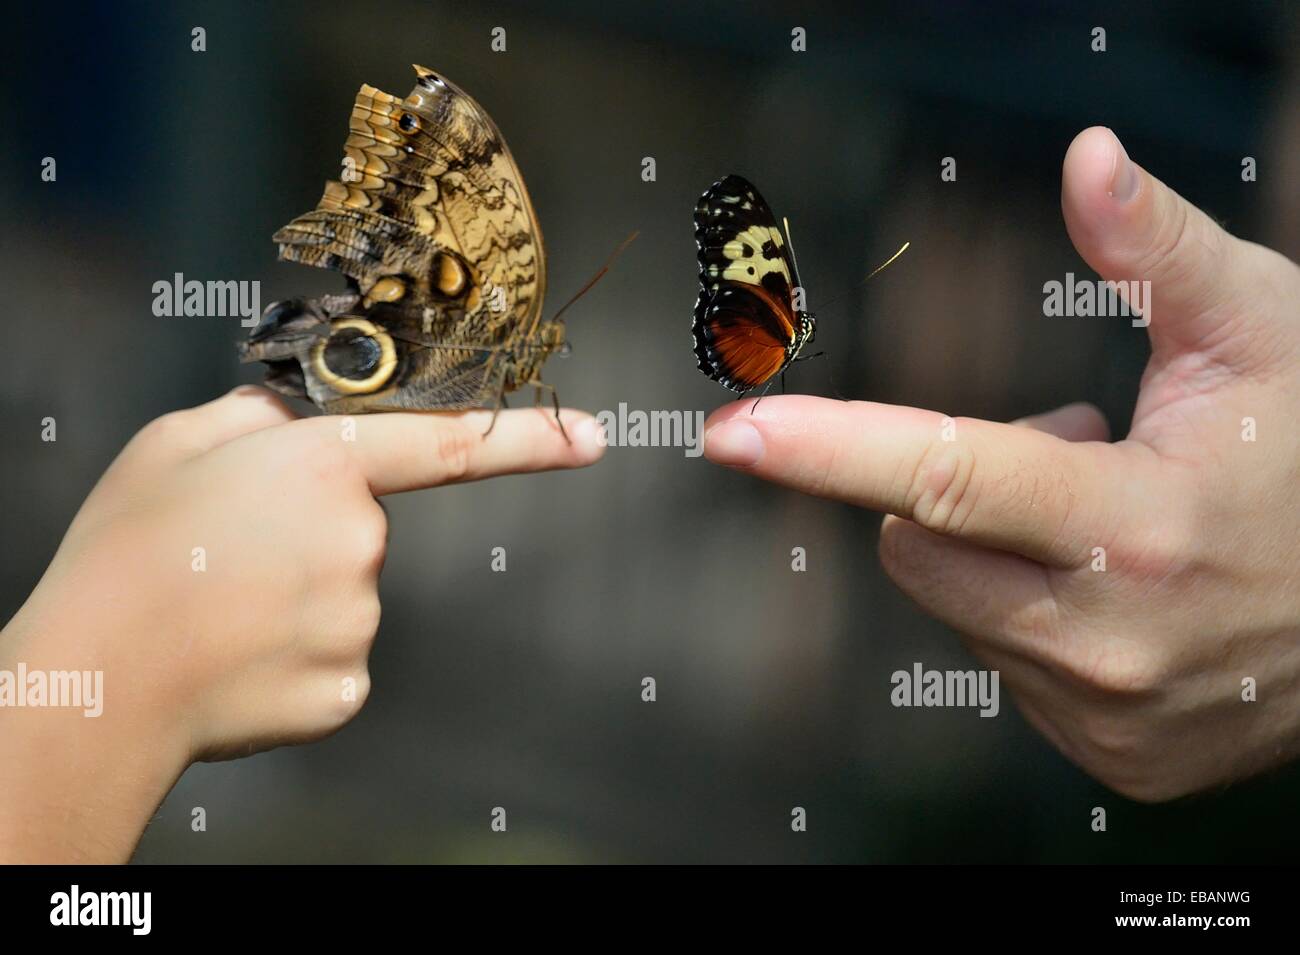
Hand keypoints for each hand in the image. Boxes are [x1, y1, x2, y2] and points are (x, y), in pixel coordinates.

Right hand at [0, 388, 602, 860]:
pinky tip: (239, 656)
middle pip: (363, 530)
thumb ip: (257, 419)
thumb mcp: (178, 443)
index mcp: (325, 467)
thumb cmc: (128, 554)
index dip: (531, 437)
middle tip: (229, 556)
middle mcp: (361, 543)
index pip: (452, 442)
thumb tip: (297, 418)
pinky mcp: (348, 689)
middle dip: (313, 535)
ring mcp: (361, 623)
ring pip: (346, 598)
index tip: (594, 435)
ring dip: (298, 599)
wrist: (97, 680)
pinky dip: (294, 657)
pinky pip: (335, 659)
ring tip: (219, 608)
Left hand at [703, 126, 1299, 801]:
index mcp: (1137, 523)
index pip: (945, 478)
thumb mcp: (1261, 332)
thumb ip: (1158, 247)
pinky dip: (1033, 615)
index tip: (733, 435)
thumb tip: (1085, 155)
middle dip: (949, 488)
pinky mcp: (1107, 753)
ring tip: (1114, 525)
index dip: (830, 449)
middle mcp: (1107, 637)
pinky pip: (1001, 663)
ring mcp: (1103, 712)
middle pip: (913, 543)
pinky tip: (1121, 592)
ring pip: (954, 603)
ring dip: (998, 550)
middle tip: (1074, 451)